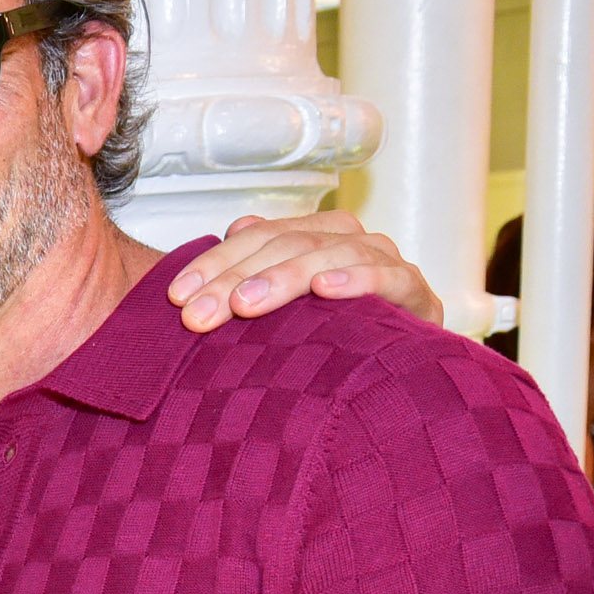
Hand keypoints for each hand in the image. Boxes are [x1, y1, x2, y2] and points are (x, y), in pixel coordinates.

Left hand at [172, 211, 442, 331]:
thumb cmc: (334, 335)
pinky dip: (357, 279)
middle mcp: (349, 240)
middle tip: (198, 314)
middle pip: (286, 245)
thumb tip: (236, 226)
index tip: (176, 296)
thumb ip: (256, 270)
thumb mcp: (284, 309)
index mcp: (314, 236)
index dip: (214, 263)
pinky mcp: (416, 291)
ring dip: (285, 278)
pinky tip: (326, 290)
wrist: (402, 366)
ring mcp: (385, 261)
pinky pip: (389, 277)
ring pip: (330, 254)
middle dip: (236, 279)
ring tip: (246, 303)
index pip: (256, 237)